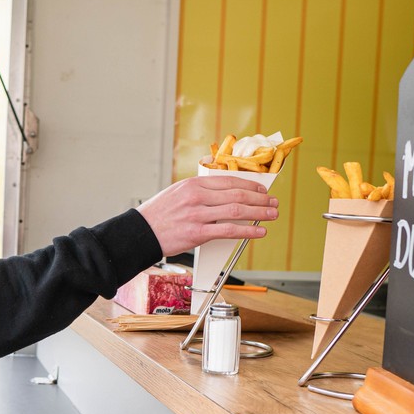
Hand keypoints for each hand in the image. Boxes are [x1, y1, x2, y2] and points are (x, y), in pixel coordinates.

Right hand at [137, 175, 278, 256]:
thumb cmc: (158, 215)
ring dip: (259, 213)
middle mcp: (197, 196)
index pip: (229, 180)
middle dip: (260, 199)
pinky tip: (260, 231)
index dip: (250, 185)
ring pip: (237, 211)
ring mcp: (198, 214)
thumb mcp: (176, 192)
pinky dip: (248, 231)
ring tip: (272, 214)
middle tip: (273, 202)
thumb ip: (198, 190)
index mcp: (193, 184)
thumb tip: (223, 191)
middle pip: (237, 195)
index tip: (262, 190)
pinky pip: (229, 230)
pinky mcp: (197, 233)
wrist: (140, 233)